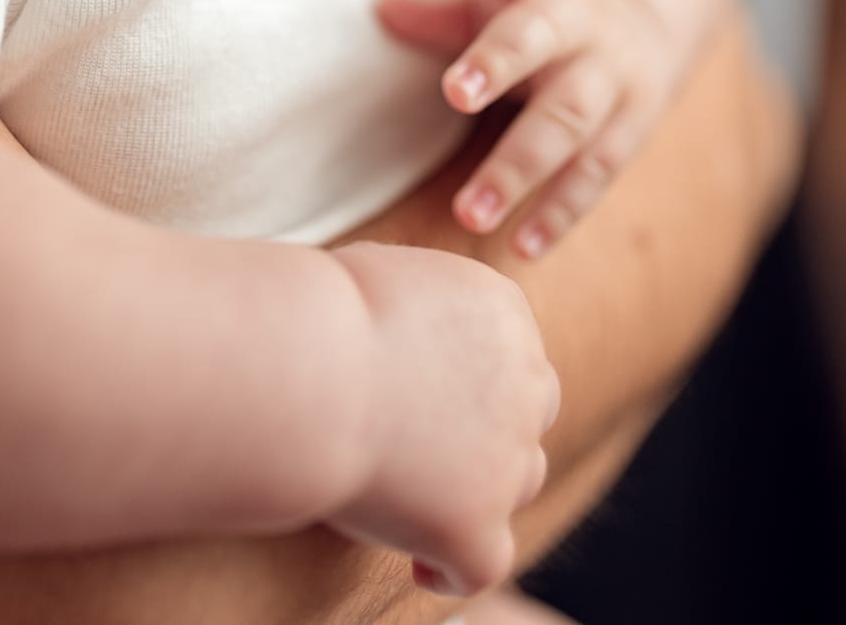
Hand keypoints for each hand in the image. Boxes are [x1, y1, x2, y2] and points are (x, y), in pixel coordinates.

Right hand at [327, 240, 558, 599]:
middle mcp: (524, 380)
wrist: (313, 369)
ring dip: (485, 490)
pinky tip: (421, 569)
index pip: (511, 348)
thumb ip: (416, 305)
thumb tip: (397, 322)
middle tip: (436, 446)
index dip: (474, 374)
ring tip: (427, 501)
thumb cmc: (321, 310)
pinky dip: (455, 569)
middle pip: (532, 411)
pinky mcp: (473, 524)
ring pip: (521, 482)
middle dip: (494, 427)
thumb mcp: (386, 277)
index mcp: (502, 309)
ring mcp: (506, 458)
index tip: (430, 391)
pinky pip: (483, 563)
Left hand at [378, 0, 681, 258]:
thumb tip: (380, 5)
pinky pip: (598, 171)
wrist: (639, 16)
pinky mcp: (633, 123)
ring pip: (571, 119)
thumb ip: (439, 12)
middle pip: (544, 39)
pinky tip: (523, 246)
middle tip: (455, 93)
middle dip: (502, 63)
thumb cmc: (535, 12)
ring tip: (470, 213)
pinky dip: (561, 210)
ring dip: (521, 167)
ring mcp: (612, 73)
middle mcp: (582, 21)